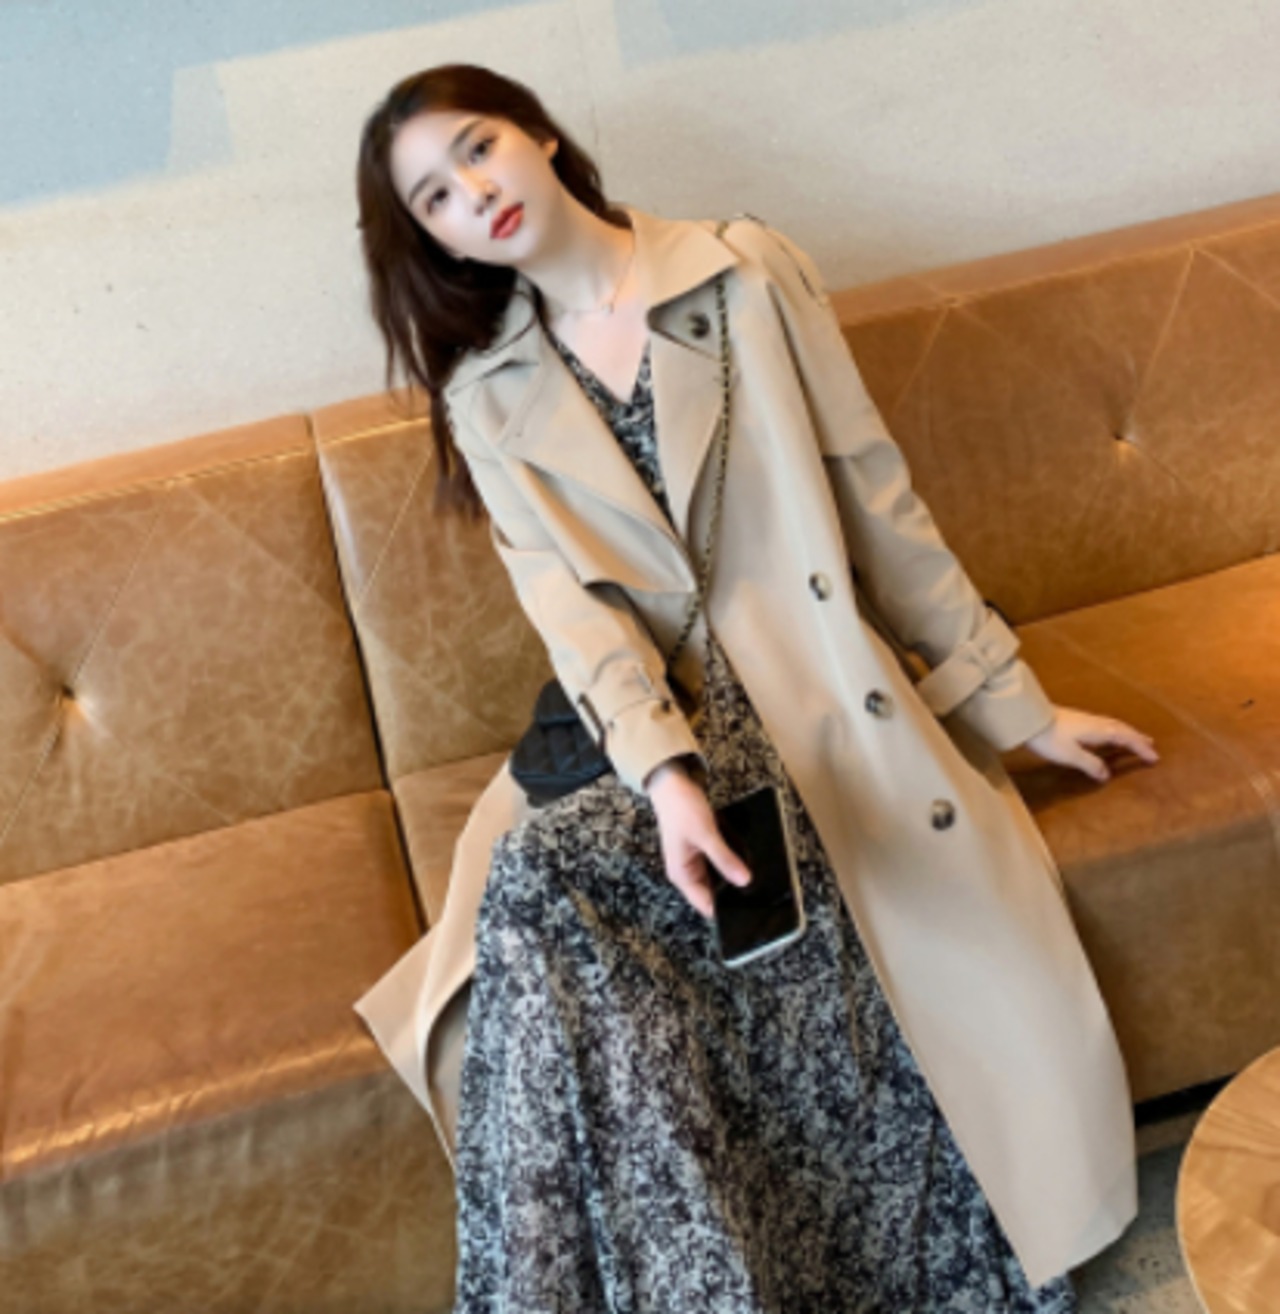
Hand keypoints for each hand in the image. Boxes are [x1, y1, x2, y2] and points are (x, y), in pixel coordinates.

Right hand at [644, 758, 751, 917]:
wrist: (672, 783)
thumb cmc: (681, 808)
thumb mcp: (706, 835)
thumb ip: (724, 859)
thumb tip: (745, 881)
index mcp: (682, 875)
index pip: (706, 905)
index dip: (727, 910)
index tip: (749, 909)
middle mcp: (687, 872)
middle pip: (714, 893)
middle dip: (733, 892)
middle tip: (759, 892)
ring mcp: (695, 861)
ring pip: (719, 878)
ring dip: (733, 876)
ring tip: (754, 875)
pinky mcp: (702, 849)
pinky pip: (719, 863)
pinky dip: (730, 862)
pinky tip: (744, 860)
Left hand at [1022, 706, 1158, 781]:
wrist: (1027, 719)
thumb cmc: (1049, 738)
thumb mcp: (1071, 755)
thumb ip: (1090, 765)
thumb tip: (1106, 775)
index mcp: (1100, 730)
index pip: (1127, 738)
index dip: (1141, 748)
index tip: (1155, 757)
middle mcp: (1096, 722)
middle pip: (1122, 729)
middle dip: (1137, 737)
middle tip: (1151, 745)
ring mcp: (1085, 719)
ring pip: (1113, 725)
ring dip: (1126, 732)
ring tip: (1135, 738)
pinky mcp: (1076, 720)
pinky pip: (1103, 725)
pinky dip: (1113, 731)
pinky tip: (1106, 735)